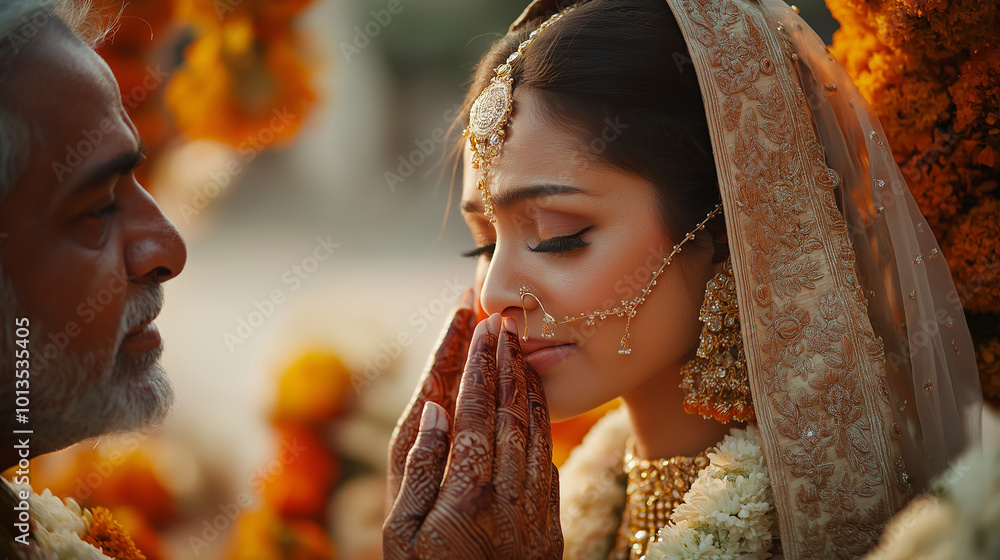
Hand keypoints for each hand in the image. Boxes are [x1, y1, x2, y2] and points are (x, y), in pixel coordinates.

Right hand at [383, 315, 562, 558]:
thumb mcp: (401, 533)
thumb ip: (419, 466)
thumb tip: (433, 406)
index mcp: (468, 492)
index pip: (475, 410)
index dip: (478, 364)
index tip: (480, 325)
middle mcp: (509, 494)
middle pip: (509, 411)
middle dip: (504, 361)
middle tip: (501, 321)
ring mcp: (535, 509)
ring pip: (535, 431)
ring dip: (526, 384)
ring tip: (518, 348)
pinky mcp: (550, 524)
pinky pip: (548, 459)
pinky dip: (542, 422)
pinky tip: (534, 401)